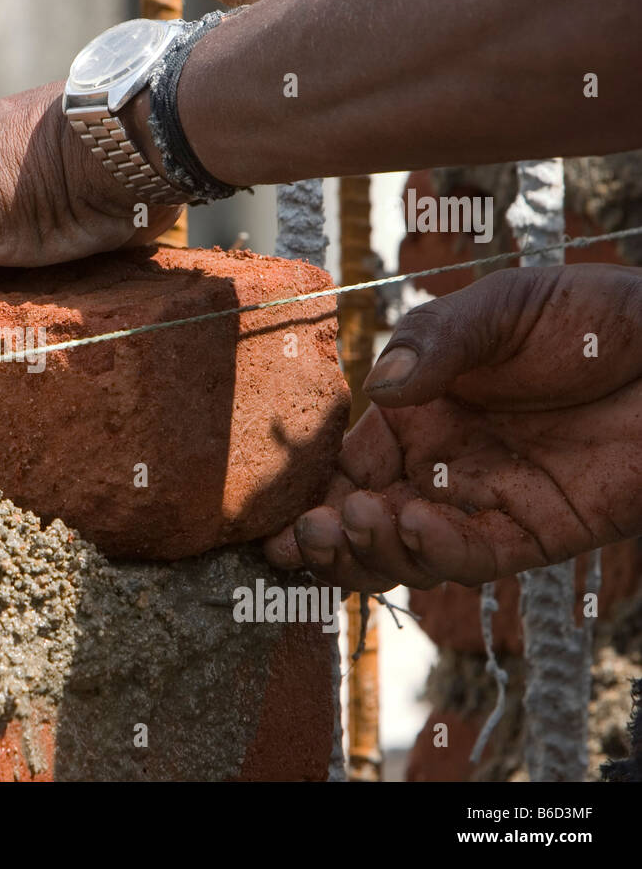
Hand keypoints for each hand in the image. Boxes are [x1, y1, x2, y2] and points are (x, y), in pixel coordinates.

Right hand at [264, 264, 641, 591]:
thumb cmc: (596, 318)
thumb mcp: (504, 308)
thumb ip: (437, 340)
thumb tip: (379, 384)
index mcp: (415, 412)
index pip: (342, 461)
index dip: (304, 487)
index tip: (271, 506)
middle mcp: (437, 464)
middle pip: (359, 518)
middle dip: (322, 536)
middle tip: (300, 535)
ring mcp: (480, 503)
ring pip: (401, 552)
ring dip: (365, 551)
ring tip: (352, 523)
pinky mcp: (530, 536)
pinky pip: (467, 560)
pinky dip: (432, 551)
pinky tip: (411, 522)